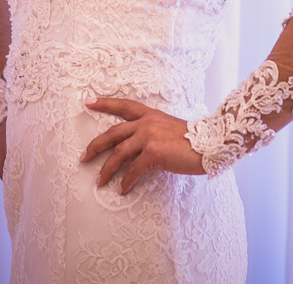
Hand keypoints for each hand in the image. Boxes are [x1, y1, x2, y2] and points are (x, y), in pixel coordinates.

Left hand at [80, 97, 204, 193]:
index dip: (105, 103)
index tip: (89, 102)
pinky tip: (122, 190)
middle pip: (113, 133)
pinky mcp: (153, 152)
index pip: (124, 106)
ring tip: (99, 180)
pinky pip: (133, 170)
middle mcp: (146, 122)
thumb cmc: (193, 140)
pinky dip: (126, 181)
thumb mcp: (169, 128)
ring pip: (118, 153)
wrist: (209, 144)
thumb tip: (139, 145)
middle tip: (83, 156)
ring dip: (107, 169)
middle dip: (95, 145)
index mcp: (150, 114)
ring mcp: (148, 136)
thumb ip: (153, 131)